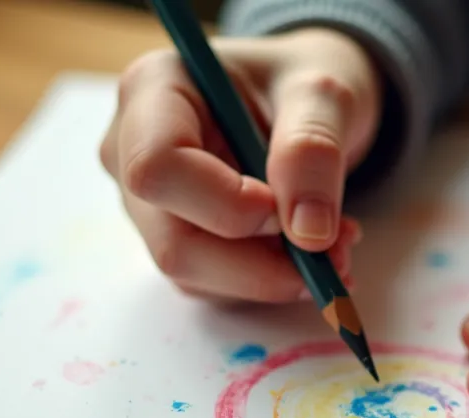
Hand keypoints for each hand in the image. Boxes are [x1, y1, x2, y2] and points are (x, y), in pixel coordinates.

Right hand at [99, 29, 381, 301]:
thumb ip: (314, 150)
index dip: (226, 204)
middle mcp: (131, 150)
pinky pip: (214, 284)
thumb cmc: (301, 82)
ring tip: (337, 245)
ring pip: (194, 273)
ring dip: (272, 276)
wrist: (303, 102)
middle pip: (173, 240)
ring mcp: (147, 203)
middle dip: (259, 263)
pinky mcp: (174, 238)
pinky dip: (269, 279)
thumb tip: (309, 231)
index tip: (289, 211)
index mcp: (153, 90)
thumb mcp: (323, 93)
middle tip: (335, 252)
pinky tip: (311, 252)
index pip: (158, 168)